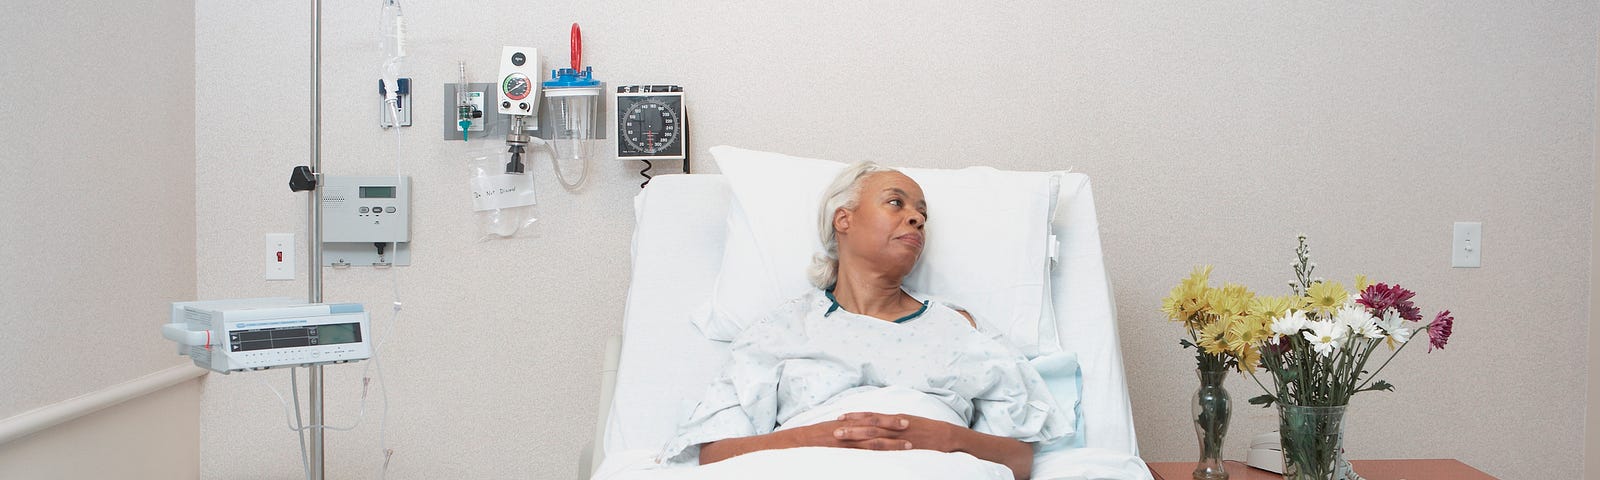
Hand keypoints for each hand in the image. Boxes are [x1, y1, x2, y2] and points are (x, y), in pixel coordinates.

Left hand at [828, 412, 960, 452]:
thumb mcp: (908, 423)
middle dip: (850, 427)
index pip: (871, 415)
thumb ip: (893, 424)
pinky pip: (887, 446)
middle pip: (868, 424)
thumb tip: (879, 426)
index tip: (839, 416)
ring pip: (874, 434)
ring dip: (856, 436)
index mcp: (894, 418)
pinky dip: (874, 447)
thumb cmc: (928, 430)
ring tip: (841, 437)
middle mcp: (894, 424)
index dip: (855, 416)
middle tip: (833, 429)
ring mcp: (899, 435)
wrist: (946, 435)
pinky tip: (863, 451)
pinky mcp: (905, 444)